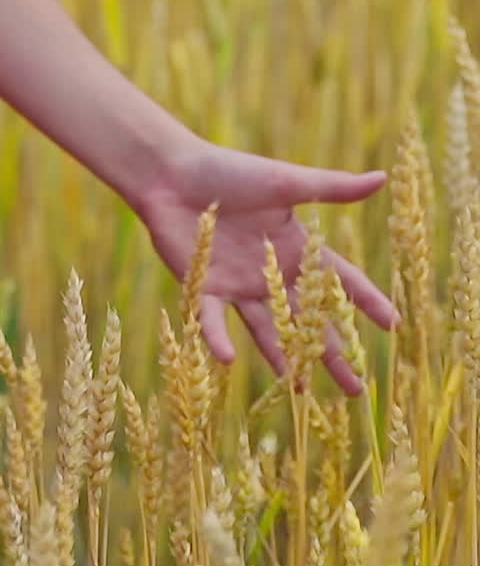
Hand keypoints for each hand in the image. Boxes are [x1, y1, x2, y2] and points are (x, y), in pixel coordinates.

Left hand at [140, 138, 393, 394]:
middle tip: (356, 388)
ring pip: (268, 330)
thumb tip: (382, 178)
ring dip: (285, 359)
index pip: (339, 280)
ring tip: (305, 393)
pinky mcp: (203, 289)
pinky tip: (228, 359)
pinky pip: (211, 320)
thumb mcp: (286, 181)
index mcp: (295, 248)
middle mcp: (271, 273)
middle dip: (332, 352)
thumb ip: (331, 187)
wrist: (173, 175)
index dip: (365, 301)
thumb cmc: (230, 172)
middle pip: (309, 319)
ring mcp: (238, 285)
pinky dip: (217, 338)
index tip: (393, 325)